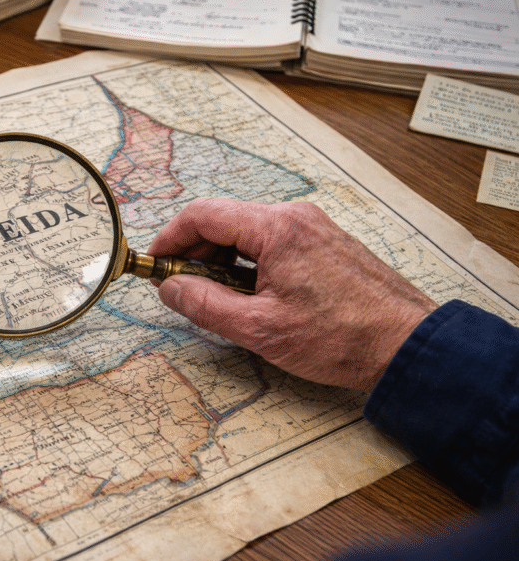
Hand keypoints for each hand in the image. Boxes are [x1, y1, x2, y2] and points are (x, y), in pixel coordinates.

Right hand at [147, 198, 437, 392]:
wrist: (406, 345)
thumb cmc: (342, 337)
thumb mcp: (259, 328)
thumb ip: (204, 305)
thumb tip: (170, 288)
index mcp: (276, 228)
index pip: (203, 214)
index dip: (170, 238)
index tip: (154, 263)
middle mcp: (295, 218)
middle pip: (224, 221)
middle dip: (193, 252)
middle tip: (177, 288)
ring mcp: (313, 229)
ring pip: (248, 234)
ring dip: (221, 261)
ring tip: (213, 299)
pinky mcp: (324, 245)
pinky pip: (272, 244)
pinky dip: (248, 264)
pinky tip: (247, 296)